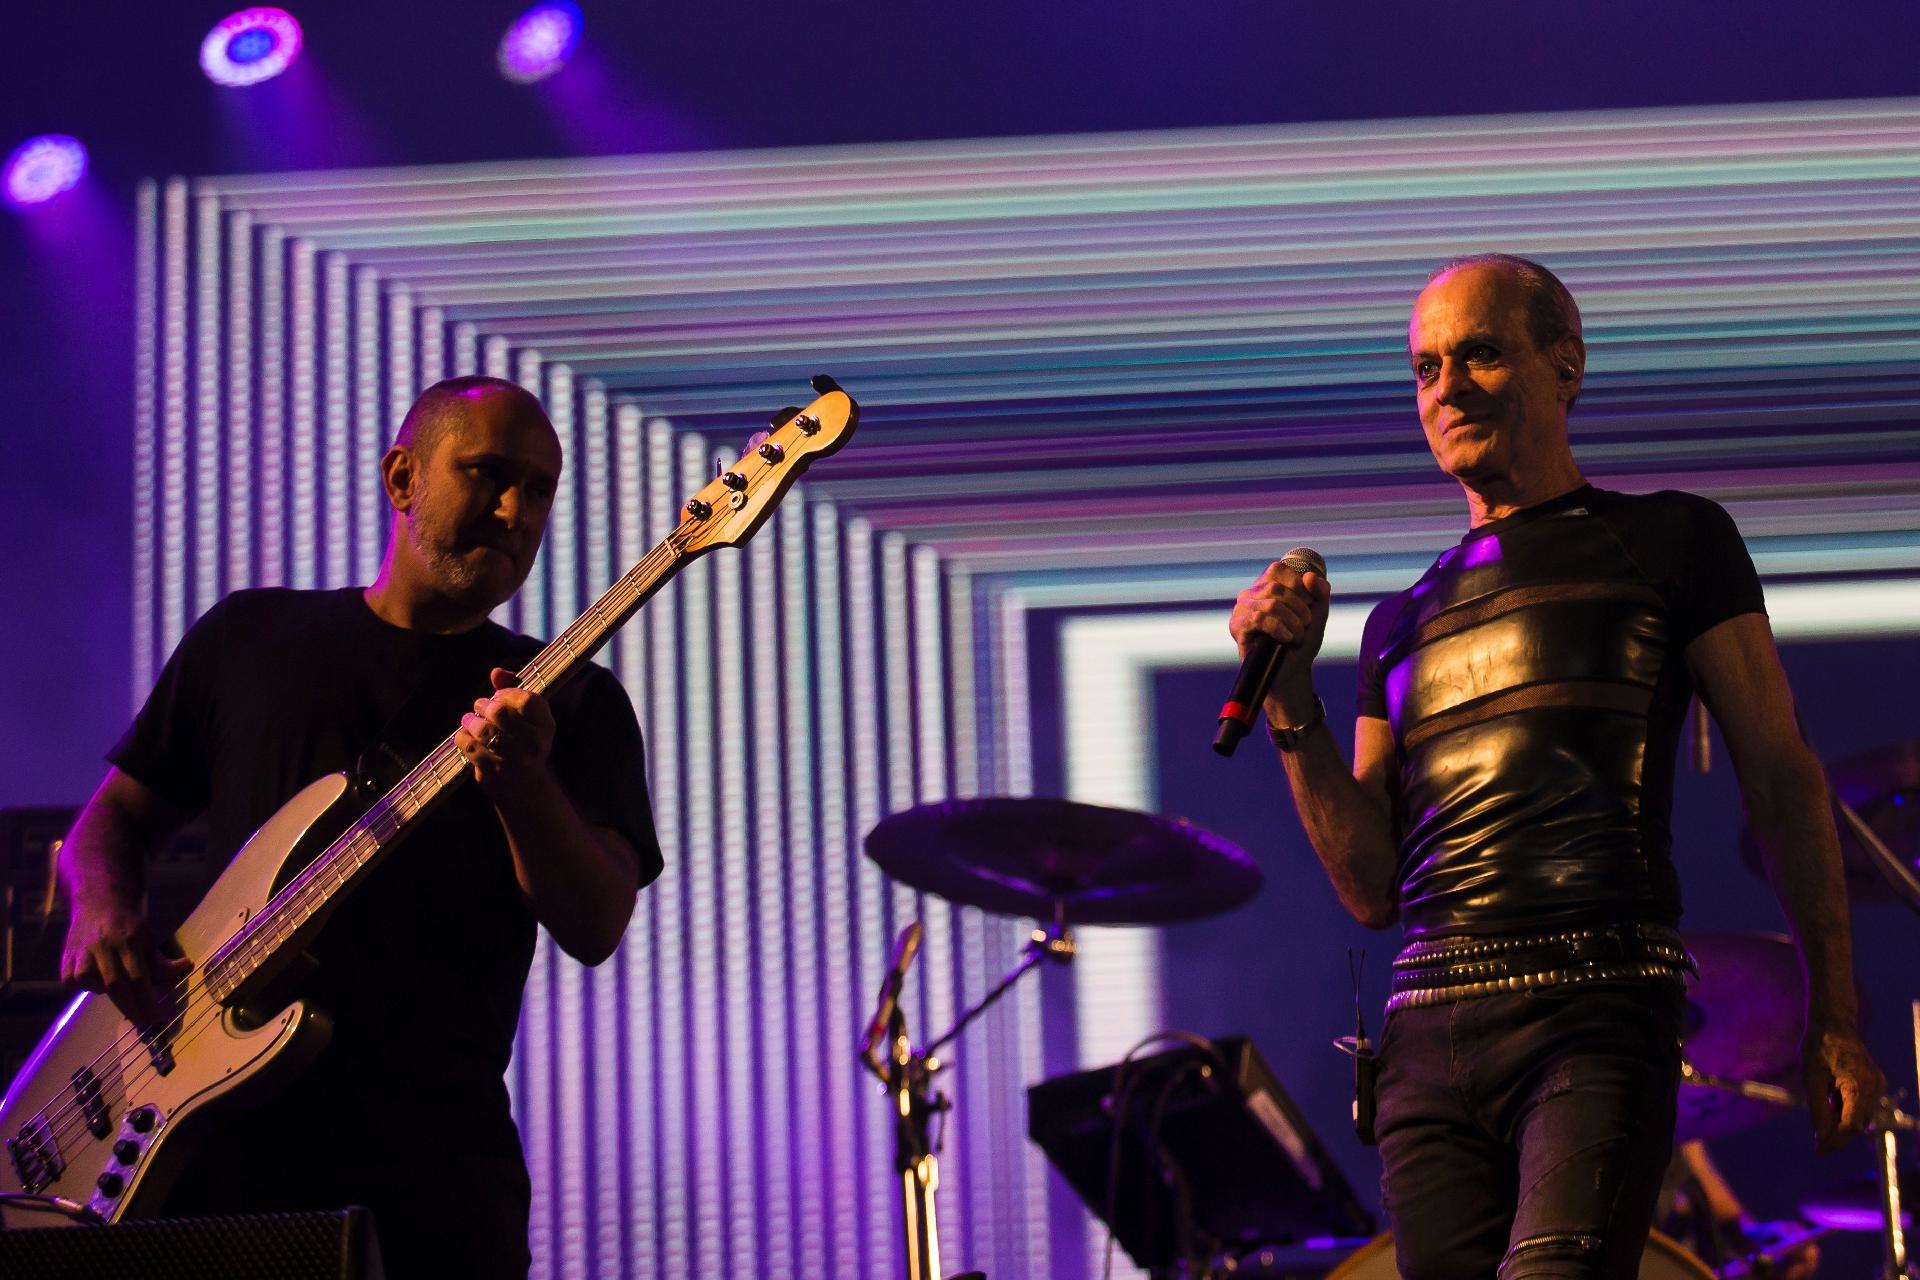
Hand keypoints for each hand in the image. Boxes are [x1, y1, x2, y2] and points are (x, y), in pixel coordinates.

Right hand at [59, 895, 191, 1025]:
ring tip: (116, 987)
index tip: (156, 1018)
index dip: (146, 999)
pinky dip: (83, 986)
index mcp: (129, 940)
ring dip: (103, 991)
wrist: (99, 900)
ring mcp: (82, 950)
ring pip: (89, 982)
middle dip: (130, 1007)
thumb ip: (160, 959)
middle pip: (114, 984)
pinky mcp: (66, 955)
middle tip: (142, 1022)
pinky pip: (71, 981)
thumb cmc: (128, 923)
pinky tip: (94, 981)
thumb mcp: (148, 936)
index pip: (138, 976)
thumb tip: (185, 968)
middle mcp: (104, 946)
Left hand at [457, 667, 556, 794]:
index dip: (507, 693)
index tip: (498, 696)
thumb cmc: (524, 743)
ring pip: (483, 731)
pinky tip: (465, 736)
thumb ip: (513, 689)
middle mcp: (534, 743)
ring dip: (471, 721)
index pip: (526, 699)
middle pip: (500, 713)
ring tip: (469, 720)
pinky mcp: (493, 772)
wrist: (526, 788)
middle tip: (479, 706)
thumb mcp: (527, 717)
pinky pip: (469, 747)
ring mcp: (513, 760)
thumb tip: (496, 672)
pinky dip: (462, 737)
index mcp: (546, 726)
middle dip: (483, 705)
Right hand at [1229, 562, 1330, 712]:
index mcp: (1268, 584)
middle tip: (1305, 625)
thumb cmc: (1301, 640)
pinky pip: (1259, 619)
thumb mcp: (1318, 613)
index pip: (1279, 570)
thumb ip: (1320, 592)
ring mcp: (1242, 609)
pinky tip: (1285, 639)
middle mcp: (1251, 593)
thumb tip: (1310, 576)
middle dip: (1299, 609)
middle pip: (1277, 588)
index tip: (1308, 606)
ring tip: (1296, 637)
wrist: (1291, 670)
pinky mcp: (1237, 627)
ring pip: (1270, 604)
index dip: (1299, 587)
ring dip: (1292, 623)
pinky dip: (1279, 629)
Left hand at [1803, 1024, 1883, 1150]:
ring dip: (1841, 1121)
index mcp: (1860, 1085)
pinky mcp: (1875, 1082)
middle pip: (1858, 1123)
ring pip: (1861, 1116)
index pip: (1851, 1125)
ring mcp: (1878, 1084)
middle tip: (1817, 1143)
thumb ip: (1817, 1108)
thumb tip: (1821, 1135)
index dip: (1835, 1141)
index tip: (1819, 1150)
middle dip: (1837, 1134)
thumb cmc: (1818, 1046)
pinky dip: (1847, 1109)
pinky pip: (1862, 1105)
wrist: (1833, 1022)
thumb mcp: (1810, 1077)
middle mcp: (1875, 1086)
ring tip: (1821, 1106)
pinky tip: (1830, 1099)